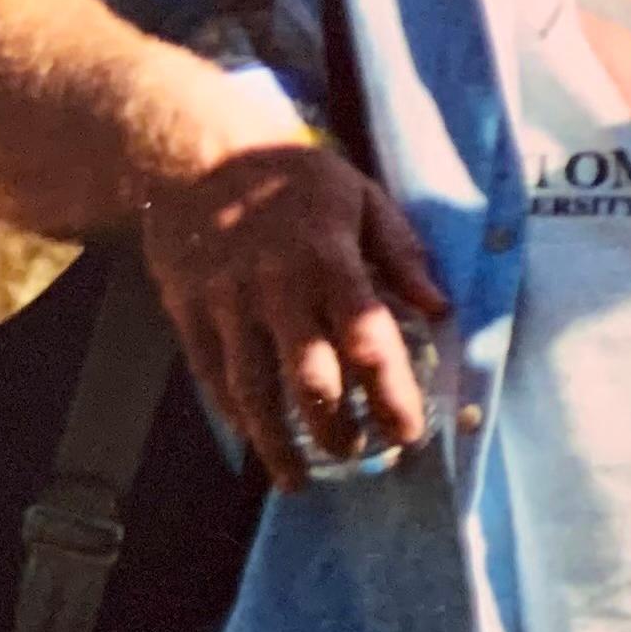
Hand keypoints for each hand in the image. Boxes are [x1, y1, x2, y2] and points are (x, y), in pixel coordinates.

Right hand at [139, 118, 451, 491]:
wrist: (193, 153)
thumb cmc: (289, 175)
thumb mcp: (361, 195)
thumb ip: (401, 252)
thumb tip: (441, 306)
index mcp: (330, 261)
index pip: (368, 339)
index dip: (390, 392)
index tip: (409, 431)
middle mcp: (279, 290)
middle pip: (311, 377)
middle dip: (337, 427)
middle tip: (361, 455)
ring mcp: (228, 305)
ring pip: (254, 389)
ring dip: (278, 440)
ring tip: (300, 477)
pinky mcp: (189, 312)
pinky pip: (212, 375)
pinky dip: (233, 413)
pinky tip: (253, 438)